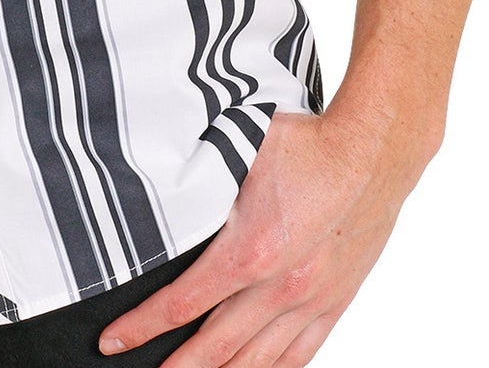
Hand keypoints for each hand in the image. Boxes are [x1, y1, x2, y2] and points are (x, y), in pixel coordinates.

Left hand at [96, 107, 420, 364]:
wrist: (374, 151)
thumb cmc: (307, 143)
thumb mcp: (241, 150)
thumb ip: (202, 175)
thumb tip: (157, 176)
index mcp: (250, 250)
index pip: (183, 303)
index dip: (143, 326)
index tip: (113, 340)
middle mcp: (281, 287)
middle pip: (215, 348)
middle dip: (175, 367)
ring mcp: (311, 301)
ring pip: (257, 361)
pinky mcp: (335, 302)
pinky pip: (299, 355)